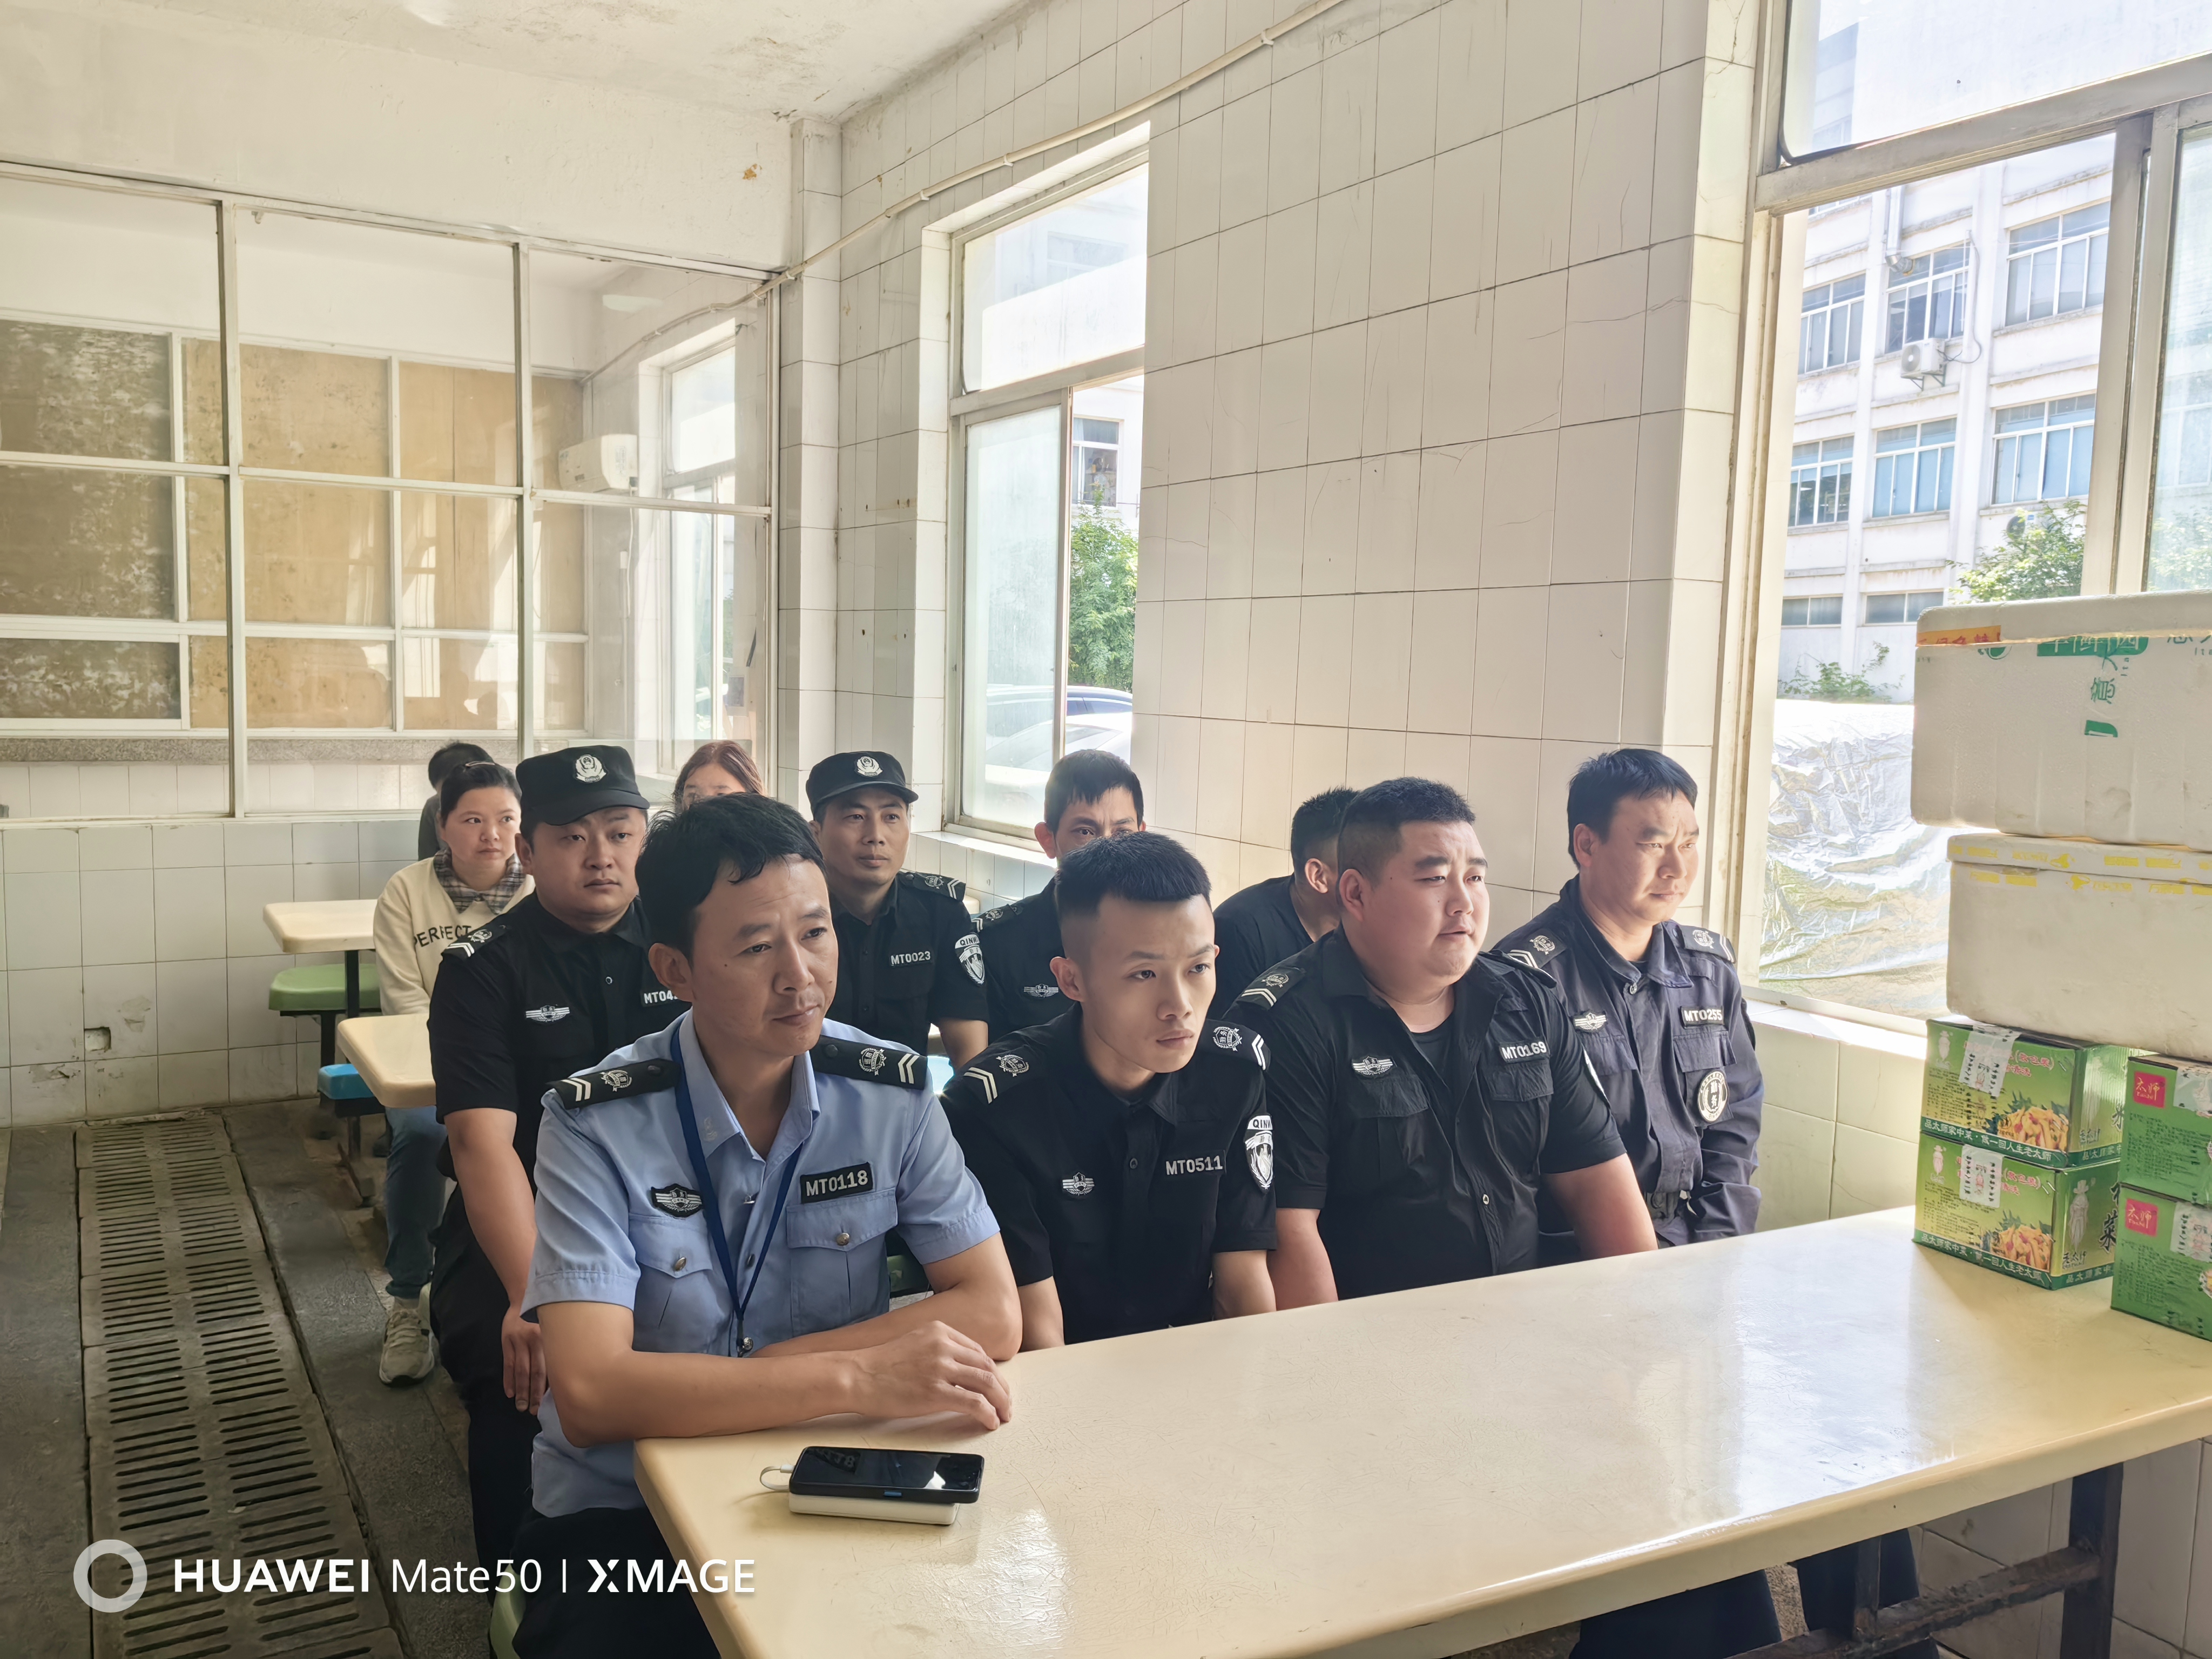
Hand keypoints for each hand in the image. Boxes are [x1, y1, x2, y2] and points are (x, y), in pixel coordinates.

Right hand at [502, 1304, 546, 1411]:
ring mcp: (518, 1341)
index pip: (548, 1368)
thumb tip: (560, 1378)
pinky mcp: (506, 1341)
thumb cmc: (544, 1318)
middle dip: (534, 1393)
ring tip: (521, 1406)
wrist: (525, 1296)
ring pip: (519, 1370)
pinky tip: (509, 1392)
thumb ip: (554, 1350)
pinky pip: (507, 1364)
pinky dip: (508, 1379)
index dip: (548, 1387)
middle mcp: (534, 1340)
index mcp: (549, 1339)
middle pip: (533, 1372)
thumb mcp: (552, 1331)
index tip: (549, 1403)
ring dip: (520, 1390)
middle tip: (533, 1411)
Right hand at [844, 1321, 1011, 1431]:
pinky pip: (974, 1403)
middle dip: (1001, 1387)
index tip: (997, 1385)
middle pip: (987, 1366)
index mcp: (940, 1331)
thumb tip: (959, 1370)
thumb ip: (938, 1350)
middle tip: (1006, 1402)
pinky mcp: (936, 1392)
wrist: (857, 1375)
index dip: (992, 1371)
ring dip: (1001, 1401)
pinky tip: (991, 1421)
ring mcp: (941, 1368)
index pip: (978, 1352)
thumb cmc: (880, 1365)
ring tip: (1004, 1414)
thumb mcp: (914, 1343)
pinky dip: (988, 1413)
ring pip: (986, 1383)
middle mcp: (944, 1346)